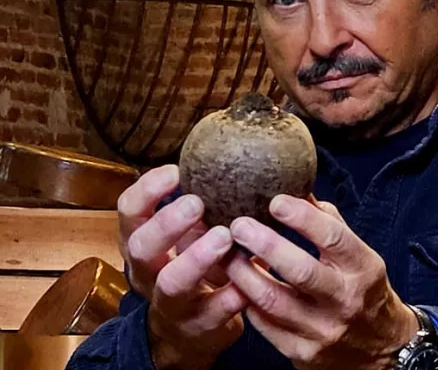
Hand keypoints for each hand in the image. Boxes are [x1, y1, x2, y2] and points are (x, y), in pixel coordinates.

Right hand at [118, 165, 247, 368]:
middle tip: (196, 202)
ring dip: (196, 258)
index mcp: (142, 243)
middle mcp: (148, 273)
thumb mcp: (184, 239)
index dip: (146, 190)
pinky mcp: (199, 326)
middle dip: (166, 223)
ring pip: (172, 283)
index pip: (129, 212)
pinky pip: (213, 312)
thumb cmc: (191, 270)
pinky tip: (247, 281)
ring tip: (223, 237)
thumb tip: (227, 165)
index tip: (175, 171)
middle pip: (140, 247)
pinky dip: (230, 295)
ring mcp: (171, 304)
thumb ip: (197, 212)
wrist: (187, 334)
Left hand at [225, 195, 417, 369]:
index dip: (302, 218)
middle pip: (300, 270)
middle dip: (265, 244)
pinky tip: (238, 284)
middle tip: (239, 225)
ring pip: (274, 300)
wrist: (381, 348)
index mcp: (363, 268)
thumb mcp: (360, 256)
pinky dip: (247, 300)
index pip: (333, 238)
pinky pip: (265, 324)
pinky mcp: (303, 352)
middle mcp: (345, 300)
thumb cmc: (364, 291)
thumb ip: (331, 225)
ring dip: (244, 274)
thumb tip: (298, 192)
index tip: (275, 202)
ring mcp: (323, 330)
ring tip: (229, 254)